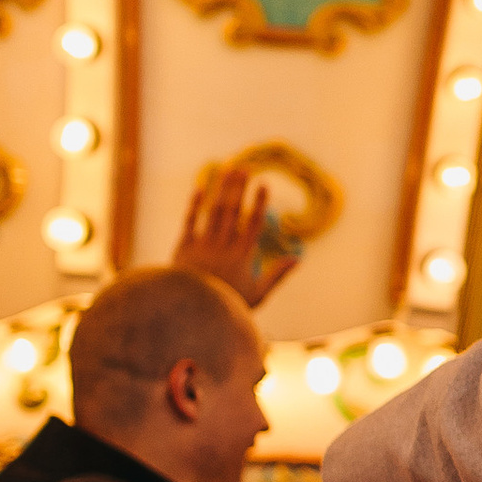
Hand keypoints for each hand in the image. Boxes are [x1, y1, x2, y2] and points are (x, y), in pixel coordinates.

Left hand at [177, 163, 277, 307]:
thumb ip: (278, 274)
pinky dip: (194, 204)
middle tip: (245, 167)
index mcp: (242, 256)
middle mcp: (223, 246)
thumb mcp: (259, 294)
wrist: (193, 314)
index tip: (264, 184)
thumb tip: (298, 258)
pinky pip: (190, 221)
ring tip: (227, 169)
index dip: (259, 202)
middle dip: (239, 188)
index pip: (253, 223)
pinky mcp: (183, 248)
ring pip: (214, 211)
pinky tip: (200, 187)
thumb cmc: (230, 305)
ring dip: (221, 189)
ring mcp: (203, 245)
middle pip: (233, 211)